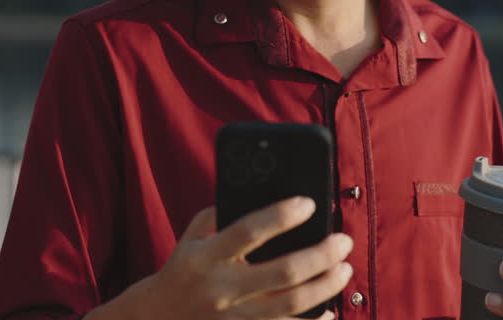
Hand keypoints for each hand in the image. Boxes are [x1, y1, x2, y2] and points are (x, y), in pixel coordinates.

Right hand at [125, 197, 352, 319]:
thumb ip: (221, 213)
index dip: (280, 216)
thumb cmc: (184, 268)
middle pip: (282, 272)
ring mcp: (233, 317)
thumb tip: (264, 194)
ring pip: (291, 305)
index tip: (309, 203)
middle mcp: (221, 288)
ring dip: (325, 286)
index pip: (248, 231)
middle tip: (343, 241)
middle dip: (321, 255)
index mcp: (206, 256)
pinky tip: (330, 310)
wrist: (159, 318)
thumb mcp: (192, 236)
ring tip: (344, 270)